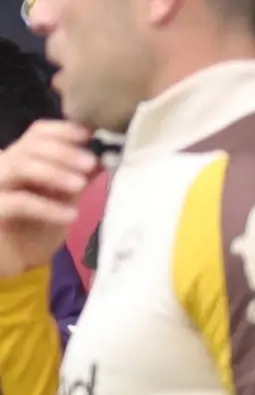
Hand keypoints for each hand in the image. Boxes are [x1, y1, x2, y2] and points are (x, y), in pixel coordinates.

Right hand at [0, 121, 93, 278]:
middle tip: (90, 162)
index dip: (63, 131)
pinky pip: (19, 203)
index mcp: (22, 160)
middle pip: (30, 146)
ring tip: (80, 185)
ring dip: (53, 172)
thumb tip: (103, 160)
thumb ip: (77, 181)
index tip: (90, 135)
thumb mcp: (63, 202)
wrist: (13, 263)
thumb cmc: (37, 230)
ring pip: (20, 166)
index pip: (37, 133)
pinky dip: (47, 207)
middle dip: (63, 152)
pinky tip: (70, 215)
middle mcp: (5, 167)